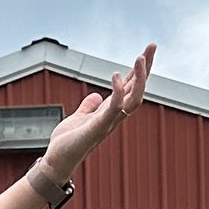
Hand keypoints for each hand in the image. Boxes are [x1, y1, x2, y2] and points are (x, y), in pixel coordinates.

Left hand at [31, 44, 154, 194]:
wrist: (56, 162)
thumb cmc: (67, 143)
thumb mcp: (78, 117)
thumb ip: (88, 107)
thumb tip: (96, 96)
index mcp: (110, 111)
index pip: (130, 87)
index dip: (139, 70)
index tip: (147, 51)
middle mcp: (114, 116)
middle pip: (138, 89)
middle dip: (146, 68)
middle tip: (152, 46)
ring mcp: (108, 122)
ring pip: (133, 99)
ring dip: (139, 78)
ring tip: (140, 58)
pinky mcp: (97, 128)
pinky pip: (113, 108)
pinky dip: (117, 92)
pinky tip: (115, 76)